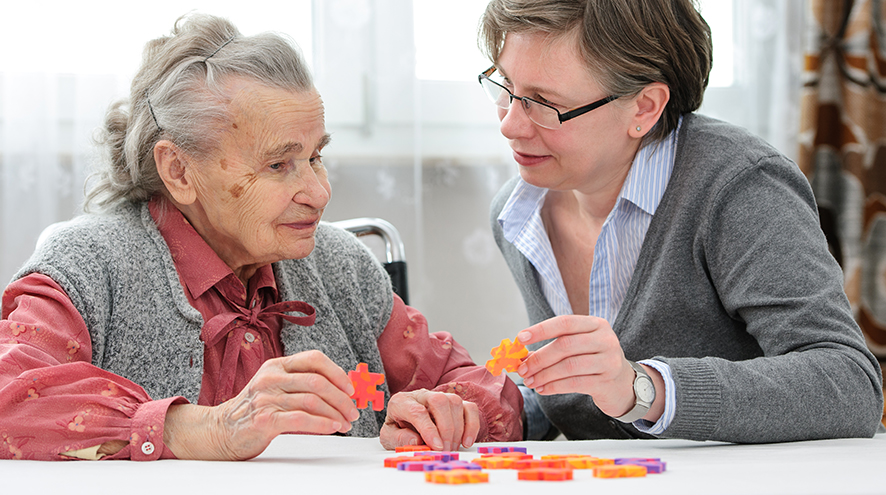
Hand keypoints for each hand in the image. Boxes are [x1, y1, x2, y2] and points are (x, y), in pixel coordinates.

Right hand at [164, 350, 358, 459]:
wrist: (221, 429)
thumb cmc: (255, 409)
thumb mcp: (276, 387)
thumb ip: (302, 384)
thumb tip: (342, 391)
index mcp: (277, 365)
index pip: (314, 359)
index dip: (337, 372)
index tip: (351, 388)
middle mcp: (271, 377)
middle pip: (318, 382)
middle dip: (342, 398)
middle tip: (353, 411)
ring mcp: (266, 397)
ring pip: (312, 401)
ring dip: (335, 413)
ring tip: (345, 423)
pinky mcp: (265, 419)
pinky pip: (301, 419)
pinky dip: (322, 423)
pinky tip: (332, 427)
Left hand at [379, 389, 479, 451]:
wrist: (405, 425)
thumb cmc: (398, 431)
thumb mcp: (389, 438)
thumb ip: (398, 439)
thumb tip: (416, 440)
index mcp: (401, 402)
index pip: (417, 411)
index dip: (428, 430)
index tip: (436, 447)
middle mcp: (421, 395)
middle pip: (439, 401)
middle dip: (445, 428)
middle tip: (444, 450)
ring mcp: (440, 397)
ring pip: (455, 402)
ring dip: (457, 429)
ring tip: (451, 448)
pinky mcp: (455, 404)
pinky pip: (469, 408)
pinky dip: (471, 425)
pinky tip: (466, 442)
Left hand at [515, 315, 639, 418]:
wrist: (623, 384)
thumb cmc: (593, 361)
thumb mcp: (579, 347)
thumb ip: (554, 346)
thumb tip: (522, 355)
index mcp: (596, 324)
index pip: (564, 323)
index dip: (541, 330)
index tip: (520, 338)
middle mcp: (605, 339)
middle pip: (565, 345)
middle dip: (539, 358)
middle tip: (522, 369)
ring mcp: (609, 360)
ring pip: (569, 366)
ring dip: (544, 375)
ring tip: (530, 381)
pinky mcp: (607, 381)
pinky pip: (575, 383)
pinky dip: (554, 386)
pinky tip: (543, 389)